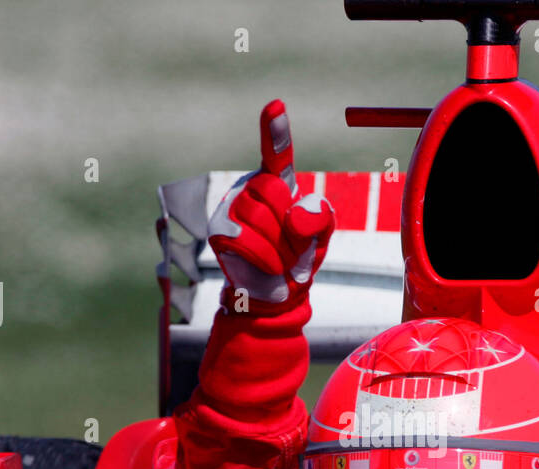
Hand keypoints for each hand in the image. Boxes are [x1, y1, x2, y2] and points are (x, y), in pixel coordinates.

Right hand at [208, 100, 334, 307]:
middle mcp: (250, 187)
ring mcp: (230, 207)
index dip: (276, 131)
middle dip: (291, 227)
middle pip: (274, 192)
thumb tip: (293, 215)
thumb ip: (318, 218)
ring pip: (261, 219)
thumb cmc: (298, 257)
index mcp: (277, 182)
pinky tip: (266, 265)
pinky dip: (265, 258)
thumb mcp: (320, 235)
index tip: (275, 105)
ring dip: (280, 248)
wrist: (276, 293)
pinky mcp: (218, 231)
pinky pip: (247, 240)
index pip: (277, 154)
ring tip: (279, 258)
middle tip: (291, 246)